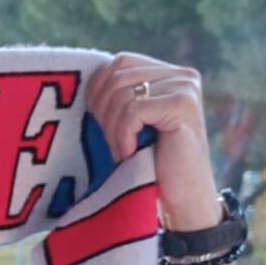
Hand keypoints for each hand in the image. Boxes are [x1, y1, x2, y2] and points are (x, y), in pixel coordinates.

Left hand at [88, 52, 220, 230]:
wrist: (182, 201)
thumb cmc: (150, 165)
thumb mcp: (131, 125)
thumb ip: (118, 96)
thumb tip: (80, 81)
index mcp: (168, 74)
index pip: (119, 63)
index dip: (98, 90)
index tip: (97, 122)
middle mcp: (182, 75)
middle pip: (117, 77)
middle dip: (104, 113)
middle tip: (112, 143)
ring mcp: (186, 88)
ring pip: (122, 94)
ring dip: (113, 129)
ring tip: (122, 151)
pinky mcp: (183, 105)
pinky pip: (133, 111)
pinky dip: (123, 136)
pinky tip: (130, 153)